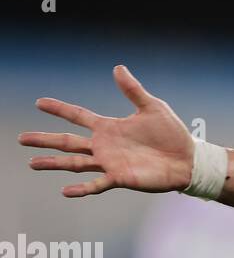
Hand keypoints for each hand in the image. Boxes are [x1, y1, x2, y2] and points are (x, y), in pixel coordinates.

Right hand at [20, 65, 194, 196]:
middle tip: (21, 138)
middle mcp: (105, 146)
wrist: (187, 158)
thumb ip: (132, 90)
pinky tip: (65, 190)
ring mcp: (110, 163)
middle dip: (45, 140)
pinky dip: (82, 188)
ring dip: (54, 163)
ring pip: (75, 163)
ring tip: (32, 162)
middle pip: (68, 142)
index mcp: (110, 128)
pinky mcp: (120, 178)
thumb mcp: (152, 107)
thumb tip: (117, 67)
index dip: (59, 109)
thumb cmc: (171, 133)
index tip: (39, 102)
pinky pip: (97, 184)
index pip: (78, 117)